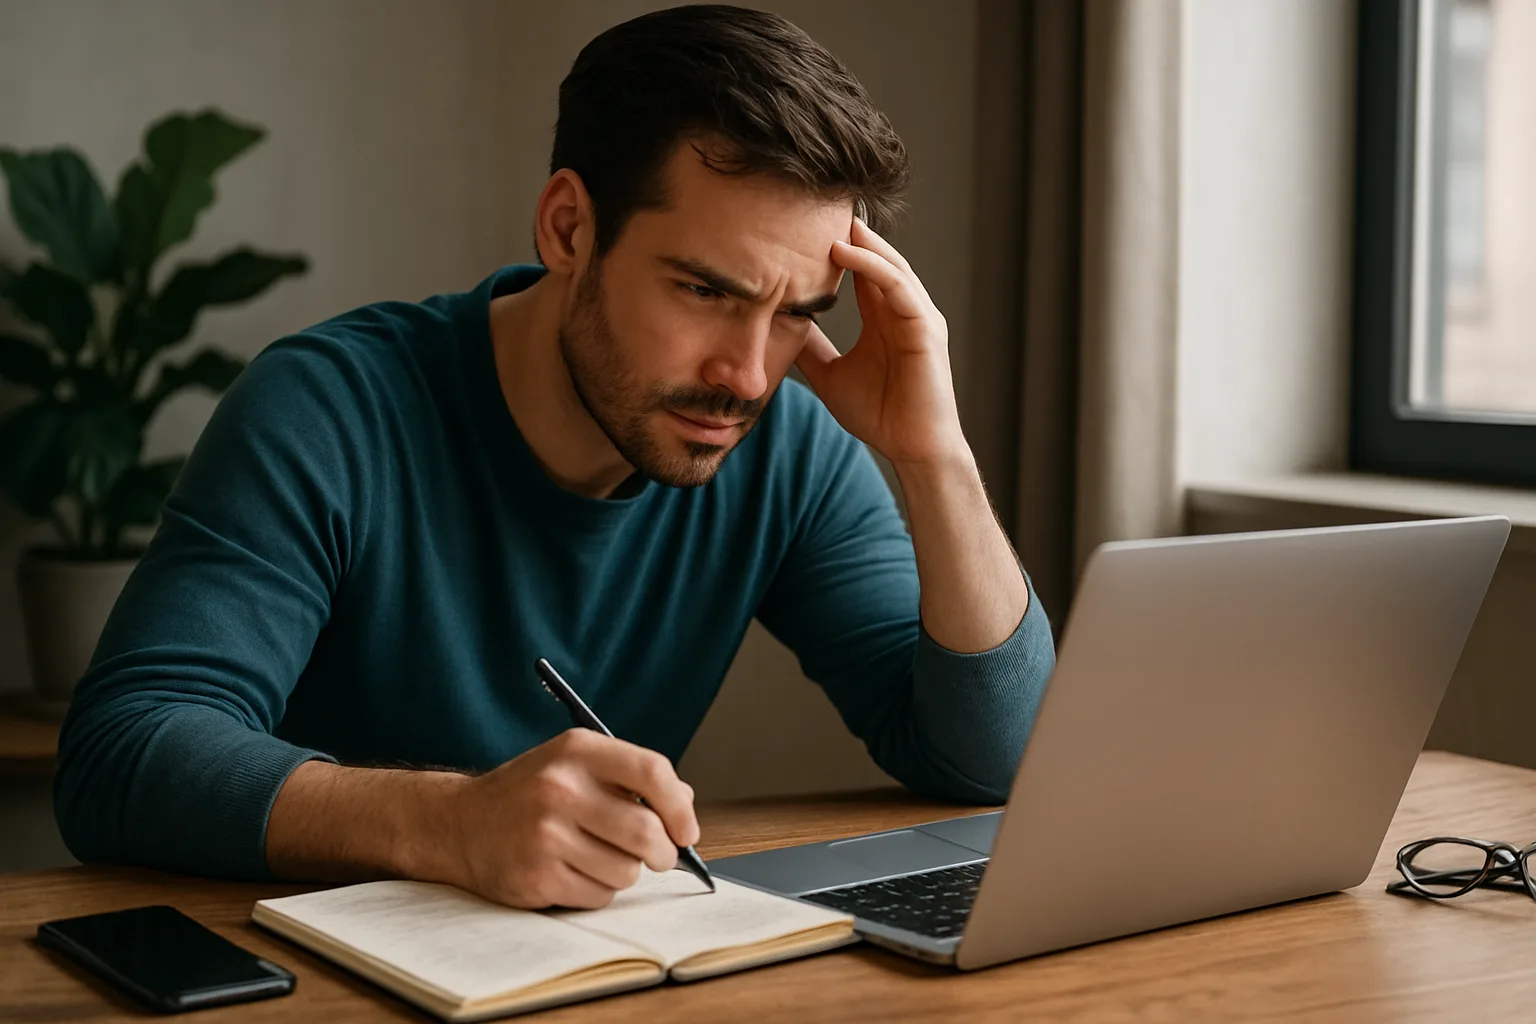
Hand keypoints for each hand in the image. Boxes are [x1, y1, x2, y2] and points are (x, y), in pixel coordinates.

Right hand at [444, 728, 698, 908]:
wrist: (460, 824)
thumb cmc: (530, 794)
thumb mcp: (574, 765)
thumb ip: (630, 777)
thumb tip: (684, 806)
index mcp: (577, 751)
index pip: (652, 771)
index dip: (679, 807)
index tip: (686, 830)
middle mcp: (560, 788)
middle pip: (646, 831)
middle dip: (663, 852)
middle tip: (658, 856)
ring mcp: (546, 834)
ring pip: (626, 871)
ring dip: (624, 872)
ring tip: (597, 857)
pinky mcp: (536, 876)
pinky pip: (598, 896)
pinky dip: (596, 891)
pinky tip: (572, 872)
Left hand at [795, 218, 966, 467]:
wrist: (912, 450)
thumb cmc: (880, 415)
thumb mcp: (829, 374)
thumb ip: (811, 349)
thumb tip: (778, 330)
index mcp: (883, 316)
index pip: (860, 269)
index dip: (834, 244)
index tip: (798, 223)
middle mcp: (903, 309)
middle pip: (876, 256)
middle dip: (849, 228)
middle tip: (812, 199)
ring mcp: (918, 315)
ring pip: (888, 263)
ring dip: (858, 238)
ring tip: (825, 215)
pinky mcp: (926, 327)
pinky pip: (897, 285)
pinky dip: (871, 265)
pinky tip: (842, 250)